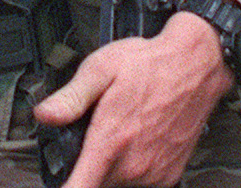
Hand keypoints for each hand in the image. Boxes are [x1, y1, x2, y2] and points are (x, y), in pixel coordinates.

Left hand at [32, 10, 232, 187]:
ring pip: (117, 182)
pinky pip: (141, 181)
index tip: (59, 182)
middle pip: (95, 182)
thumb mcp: (101, 69)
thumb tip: (44, 115)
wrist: (196, 66)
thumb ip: (70, 98)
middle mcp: (132, 165)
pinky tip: (137, 139)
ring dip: (111, 166)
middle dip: (87, 165)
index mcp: (109, 142)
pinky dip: (133, 167)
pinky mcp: (169, 175)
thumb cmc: (150, 64)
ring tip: (121, 131)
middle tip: (94, 134)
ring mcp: (153, 173)